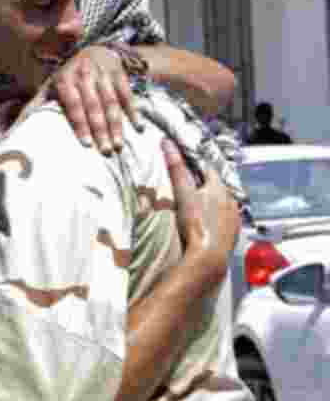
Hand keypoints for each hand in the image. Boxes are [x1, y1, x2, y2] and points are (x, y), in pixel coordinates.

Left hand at [25, 45, 140, 154]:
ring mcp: (103, 73)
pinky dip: (133, 111)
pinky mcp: (120, 73)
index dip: (79, 124)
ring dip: (116, 125)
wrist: (96, 50)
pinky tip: (137, 127)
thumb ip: (33, 107)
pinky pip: (127, 94)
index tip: (85, 144)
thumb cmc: (68, 77)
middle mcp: (84, 75)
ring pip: (111, 102)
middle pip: (93, 106)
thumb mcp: (49, 87)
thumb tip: (13, 130)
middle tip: (105, 151)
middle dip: (99, 129)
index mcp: (65, 79)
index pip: (73, 104)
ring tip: (118, 146)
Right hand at [163, 139, 240, 279]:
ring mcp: (234, 218)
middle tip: (191, 188)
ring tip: (199, 207)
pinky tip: (208, 224)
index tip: (188, 167)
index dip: (197, 167)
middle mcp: (230, 200)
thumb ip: (176, 169)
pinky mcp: (233, 233)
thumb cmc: (195, 223)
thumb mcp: (183, 194)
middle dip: (205, 185)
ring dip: (213, 202)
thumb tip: (167, 143)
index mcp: (219, 188)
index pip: (209, 170)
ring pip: (223, 203)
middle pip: (217, 187)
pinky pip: (227, 219)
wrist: (208, 257)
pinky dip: (218, 218)